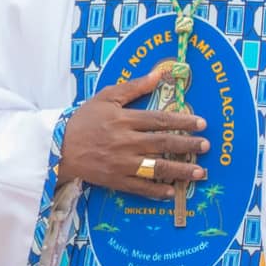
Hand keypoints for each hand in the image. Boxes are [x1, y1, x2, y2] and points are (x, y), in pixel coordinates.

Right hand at [55, 64, 208, 198]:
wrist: (59, 147)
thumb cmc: (84, 120)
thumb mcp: (106, 97)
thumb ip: (134, 87)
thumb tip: (159, 74)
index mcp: (124, 120)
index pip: (159, 120)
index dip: (182, 121)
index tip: (201, 123)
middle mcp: (126, 142)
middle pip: (163, 143)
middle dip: (188, 145)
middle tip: (206, 146)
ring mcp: (122, 163)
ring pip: (157, 167)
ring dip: (180, 170)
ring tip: (200, 172)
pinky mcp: (115, 180)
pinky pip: (140, 187)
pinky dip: (157, 191)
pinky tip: (172, 191)